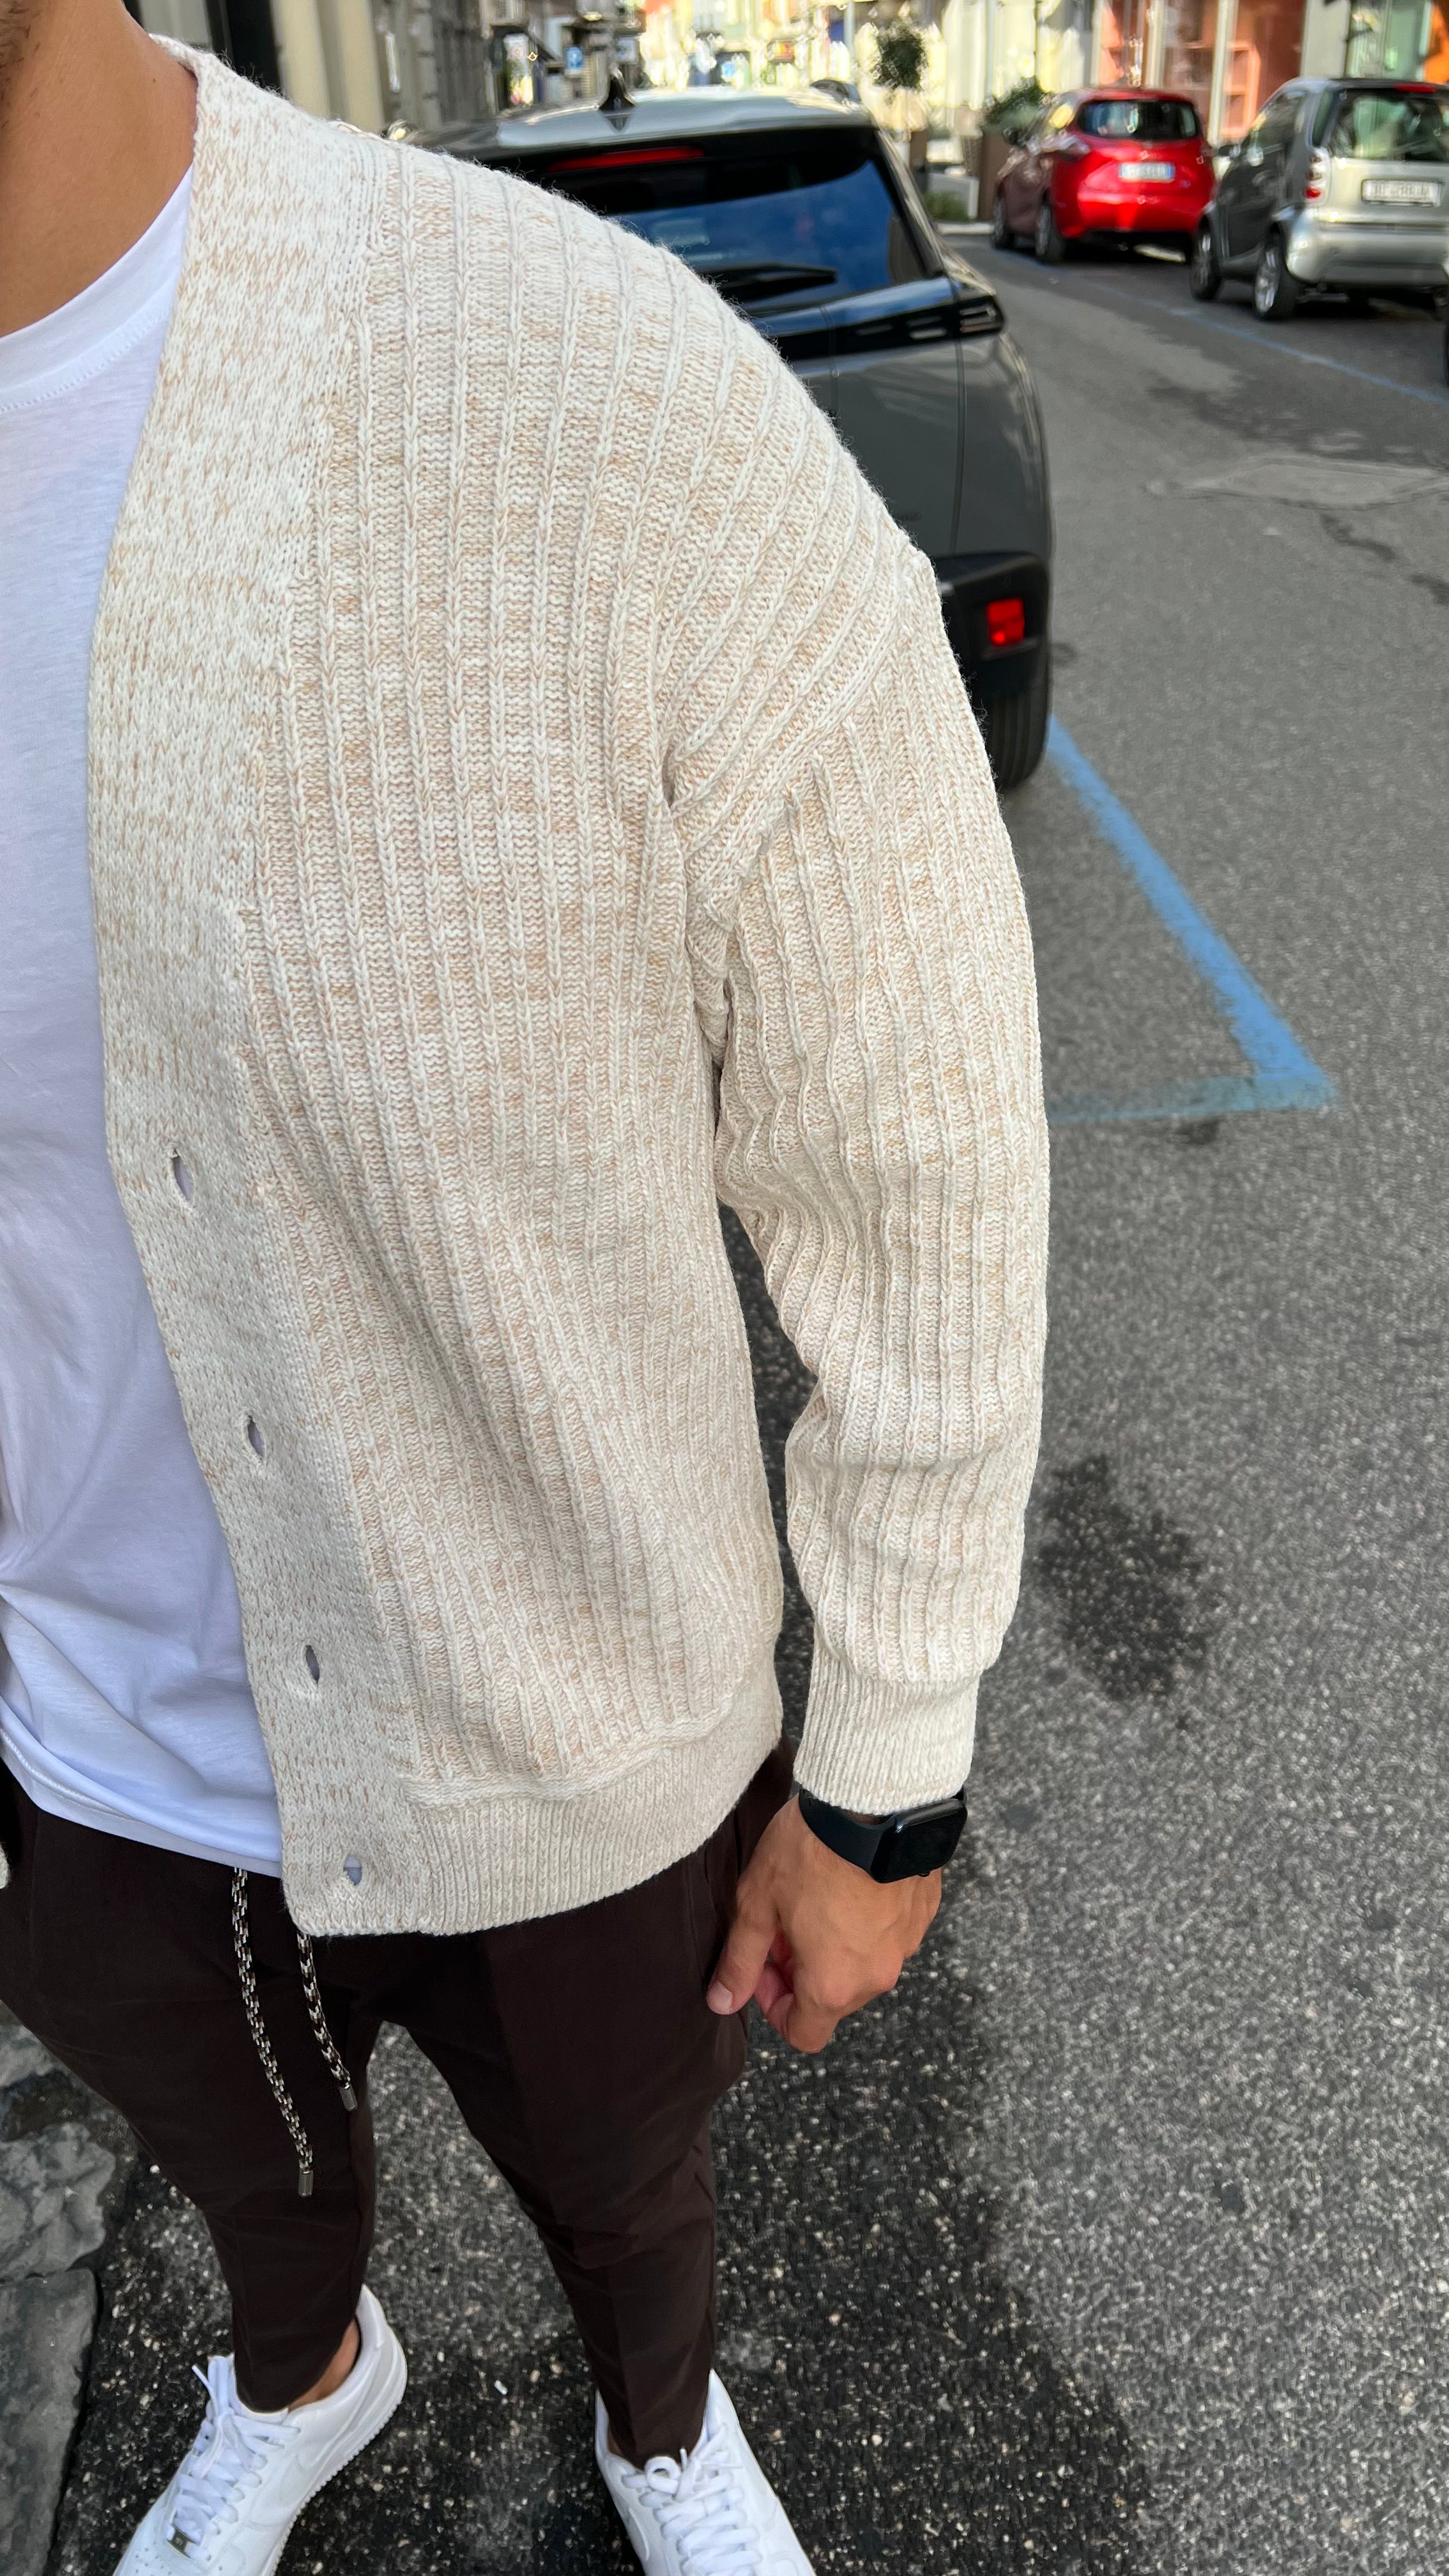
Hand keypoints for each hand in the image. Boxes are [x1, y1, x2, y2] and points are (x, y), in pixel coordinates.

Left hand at [705, 1794, 940, 2053]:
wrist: (873, 1801)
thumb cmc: (810, 1852)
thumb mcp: (758, 1904)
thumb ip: (740, 1961)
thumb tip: (721, 2002)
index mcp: (833, 1985)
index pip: (804, 2034)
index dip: (774, 2007)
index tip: (762, 1966)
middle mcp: (877, 1975)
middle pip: (834, 1999)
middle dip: (802, 1972)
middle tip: (783, 1925)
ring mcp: (906, 1944)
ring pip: (863, 1965)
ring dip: (836, 1947)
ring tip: (815, 1898)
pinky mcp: (923, 1913)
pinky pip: (890, 1934)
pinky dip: (867, 1922)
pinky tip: (848, 1882)